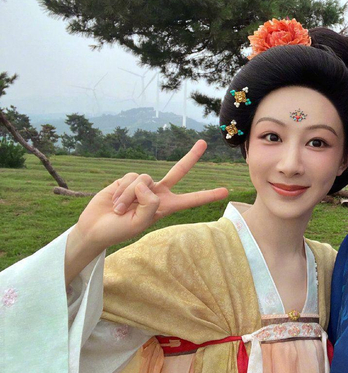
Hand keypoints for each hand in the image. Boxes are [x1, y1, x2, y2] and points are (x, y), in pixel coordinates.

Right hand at [73, 140, 228, 253]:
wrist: (96, 227)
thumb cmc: (119, 230)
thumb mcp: (140, 223)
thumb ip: (150, 204)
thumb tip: (147, 183)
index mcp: (166, 206)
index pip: (191, 200)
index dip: (207, 195)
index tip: (225, 191)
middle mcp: (158, 193)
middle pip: (179, 171)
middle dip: (192, 156)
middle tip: (204, 142)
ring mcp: (143, 185)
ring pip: (144, 178)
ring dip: (130, 195)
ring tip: (121, 209)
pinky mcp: (127, 179)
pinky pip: (130, 177)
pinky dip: (122, 190)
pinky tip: (115, 201)